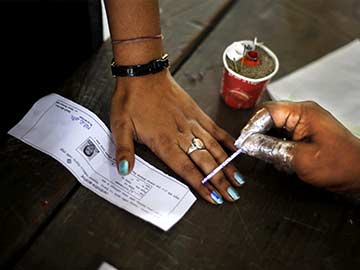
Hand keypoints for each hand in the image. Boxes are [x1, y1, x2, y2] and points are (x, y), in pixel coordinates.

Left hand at [110, 69, 244, 203]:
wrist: (143, 73)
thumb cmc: (131, 99)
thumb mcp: (119, 125)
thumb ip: (124, 150)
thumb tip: (125, 171)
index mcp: (163, 141)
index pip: (186, 169)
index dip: (201, 185)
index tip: (214, 197)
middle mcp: (181, 135)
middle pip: (205, 162)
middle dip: (220, 181)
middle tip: (233, 195)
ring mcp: (191, 123)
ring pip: (214, 148)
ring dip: (227, 165)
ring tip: (238, 179)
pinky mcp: (196, 113)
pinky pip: (214, 129)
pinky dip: (226, 140)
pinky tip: (235, 150)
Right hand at [241, 101, 359, 191]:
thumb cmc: (341, 164)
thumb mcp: (300, 159)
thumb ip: (271, 149)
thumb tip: (249, 144)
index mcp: (303, 112)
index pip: (266, 111)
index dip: (252, 127)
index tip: (244, 143)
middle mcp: (302, 113)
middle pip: (268, 117)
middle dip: (258, 134)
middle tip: (251, 149)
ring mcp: (303, 122)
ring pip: (273, 127)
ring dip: (266, 141)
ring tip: (267, 155)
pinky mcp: (303, 133)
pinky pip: (281, 134)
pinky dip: (275, 145)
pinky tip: (278, 156)